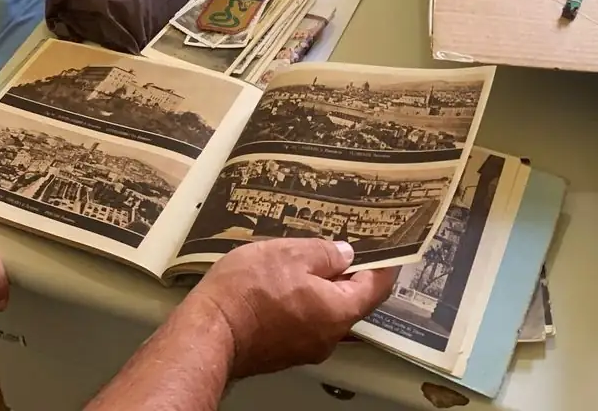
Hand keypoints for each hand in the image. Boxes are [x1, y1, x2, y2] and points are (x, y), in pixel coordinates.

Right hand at [188, 238, 394, 379]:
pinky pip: (305, 322)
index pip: (376, 288)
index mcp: (338, 311)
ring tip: (305, 260)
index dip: (384, 265)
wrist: (209, 333)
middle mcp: (328, 337)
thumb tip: (344, 255)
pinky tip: (284, 283)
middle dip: (348, 273)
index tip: (388, 249)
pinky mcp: (284, 352)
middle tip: (341, 245)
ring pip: (326, 311)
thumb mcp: (289, 254)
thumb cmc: (248, 292)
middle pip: (351, 301)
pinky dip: (303, 301)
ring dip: (321, 287)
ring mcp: (305, 348)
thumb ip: (324, 253)